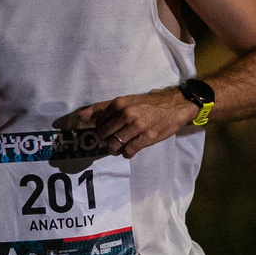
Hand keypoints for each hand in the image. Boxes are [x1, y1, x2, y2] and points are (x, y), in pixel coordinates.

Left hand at [74, 88, 197, 157]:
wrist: (173, 106)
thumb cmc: (147, 104)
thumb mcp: (125, 101)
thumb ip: (102, 108)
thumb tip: (81, 116)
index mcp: (119, 104)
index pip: (99, 124)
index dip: (101, 131)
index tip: (108, 132)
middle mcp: (126, 114)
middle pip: (105, 136)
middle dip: (107, 142)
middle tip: (113, 141)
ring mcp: (137, 126)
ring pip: (115, 145)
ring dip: (115, 150)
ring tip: (121, 147)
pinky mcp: (147, 137)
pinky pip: (129, 151)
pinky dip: (127, 153)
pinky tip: (131, 148)